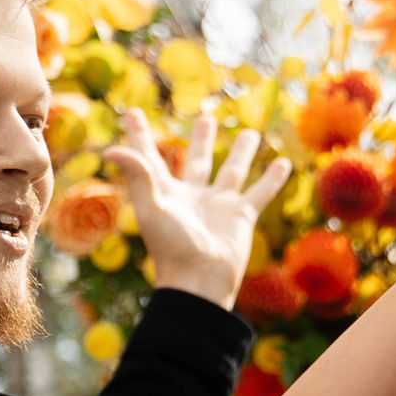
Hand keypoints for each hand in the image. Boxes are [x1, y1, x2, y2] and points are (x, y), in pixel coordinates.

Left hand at [102, 111, 293, 309]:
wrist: (199, 281)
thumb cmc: (171, 246)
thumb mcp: (151, 207)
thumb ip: (137, 174)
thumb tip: (112, 149)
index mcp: (164, 192)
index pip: (149, 158)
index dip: (139, 136)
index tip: (133, 114)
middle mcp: (192, 196)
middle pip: (197, 161)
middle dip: (201, 140)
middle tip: (204, 119)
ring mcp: (218, 205)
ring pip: (232, 171)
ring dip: (242, 153)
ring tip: (251, 133)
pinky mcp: (241, 216)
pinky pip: (260, 192)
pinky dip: (272, 179)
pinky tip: (283, 163)